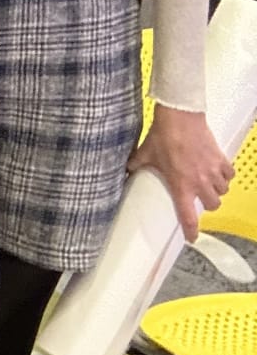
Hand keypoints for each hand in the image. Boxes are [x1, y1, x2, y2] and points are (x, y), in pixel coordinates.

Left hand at [130, 106, 233, 240]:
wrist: (180, 117)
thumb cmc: (163, 136)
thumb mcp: (144, 154)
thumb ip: (136, 165)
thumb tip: (125, 170)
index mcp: (181, 185)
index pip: (188, 215)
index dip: (191, 230)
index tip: (191, 237)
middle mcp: (200, 182)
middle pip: (213, 205)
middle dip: (207, 205)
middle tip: (198, 198)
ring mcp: (213, 171)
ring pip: (223, 191)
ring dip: (216, 191)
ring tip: (207, 185)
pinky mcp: (220, 159)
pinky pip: (229, 175)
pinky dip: (225, 176)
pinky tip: (216, 172)